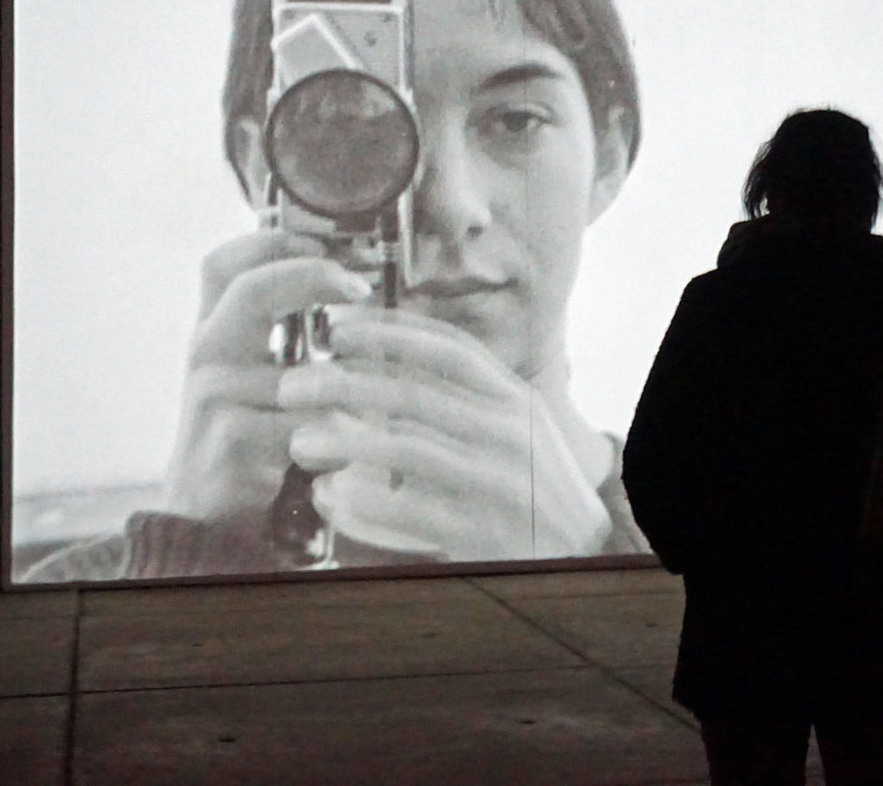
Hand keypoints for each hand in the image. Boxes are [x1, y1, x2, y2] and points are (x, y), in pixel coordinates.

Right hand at [164, 230, 371, 531]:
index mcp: (212, 331)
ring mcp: (214, 396)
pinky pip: (307, 424)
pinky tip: (344, 453)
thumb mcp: (257, 376)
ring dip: (346, 387)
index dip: (274, 241)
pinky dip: (337, 436)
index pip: (225, 264)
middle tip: (359, 286)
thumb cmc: (248, 437)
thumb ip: (284, 334)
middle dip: (311, 277)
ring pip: (301, 372)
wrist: (206, 514)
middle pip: (250, 291)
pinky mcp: (232, 439)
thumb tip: (354, 286)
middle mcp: (206, 354)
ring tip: (368, 404)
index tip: (329, 242)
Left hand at [278, 308, 613, 560]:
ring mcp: (497, 481)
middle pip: (414, 395)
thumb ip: (470, 399)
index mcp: (516, 399)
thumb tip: (392, 370)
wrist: (590, 554)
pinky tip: (332, 494)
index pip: (447, 349)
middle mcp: (510, 432)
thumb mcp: (520, 428)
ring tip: (299, 442)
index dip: (387, 332)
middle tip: (292, 386)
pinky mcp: (483, 529)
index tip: (335, 327)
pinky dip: (366, 501)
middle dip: (344, 384)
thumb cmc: (540, 489)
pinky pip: (411, 510)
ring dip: (344, 442)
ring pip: (406, 449)